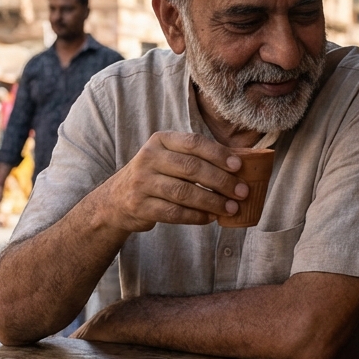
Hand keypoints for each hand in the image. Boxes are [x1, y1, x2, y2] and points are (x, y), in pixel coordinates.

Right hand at [98, 132, 246, 233]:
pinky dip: (196, 216)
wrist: (116, 200)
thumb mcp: (168, 157)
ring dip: (212, 201)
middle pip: (191, 168)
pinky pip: (174, 212)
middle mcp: (149, 158)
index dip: (218, 154)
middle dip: (221, 181)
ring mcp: (142, 182)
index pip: (193, 143)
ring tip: (231, 208)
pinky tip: (211, 218)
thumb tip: (239, 167)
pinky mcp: (140, 206)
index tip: (239, 167)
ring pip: (184, 192)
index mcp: (160, 140)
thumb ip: (195, 157)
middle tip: (242, 192)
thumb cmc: (155, 175)